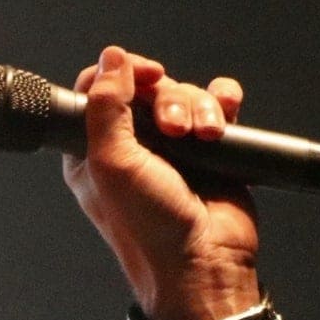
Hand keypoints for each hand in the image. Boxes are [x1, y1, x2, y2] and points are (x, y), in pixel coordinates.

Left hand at [62, 46, 261, 319]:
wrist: (204, 262)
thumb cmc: (150, 227)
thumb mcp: (112, 163)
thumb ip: (105, 106)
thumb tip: (111, 58)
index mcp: (94, 150)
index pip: (97, 89)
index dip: (120, 74)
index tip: (144, 76)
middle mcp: (132, 146)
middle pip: (147, 88)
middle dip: (168, 99)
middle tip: (174, 129)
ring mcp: (172, 149)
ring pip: (185, 96)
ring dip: (199, 107)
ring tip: (204, 137)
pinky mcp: (209, 151)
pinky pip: (218, 107)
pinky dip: (224, 104)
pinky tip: (226, 119)